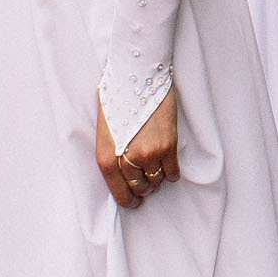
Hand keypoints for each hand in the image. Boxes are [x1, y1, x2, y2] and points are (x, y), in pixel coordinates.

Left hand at [96, 88, 179, 208]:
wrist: (137, 75)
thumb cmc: (118, 98)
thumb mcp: (105, 132)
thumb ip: (112, 156)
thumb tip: (123, 176)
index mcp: (106, 158)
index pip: (119, 194)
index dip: (129, 200)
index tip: (135, 201)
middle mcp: (126, 161)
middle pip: (140, 189)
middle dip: (144, 187)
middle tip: (147, 178)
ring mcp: (147, 154)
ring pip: (157, 181)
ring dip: (158, 177)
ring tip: (156, 164)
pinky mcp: (167, 146)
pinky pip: (173, 172)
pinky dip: (172, 172)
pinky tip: (169, 162)